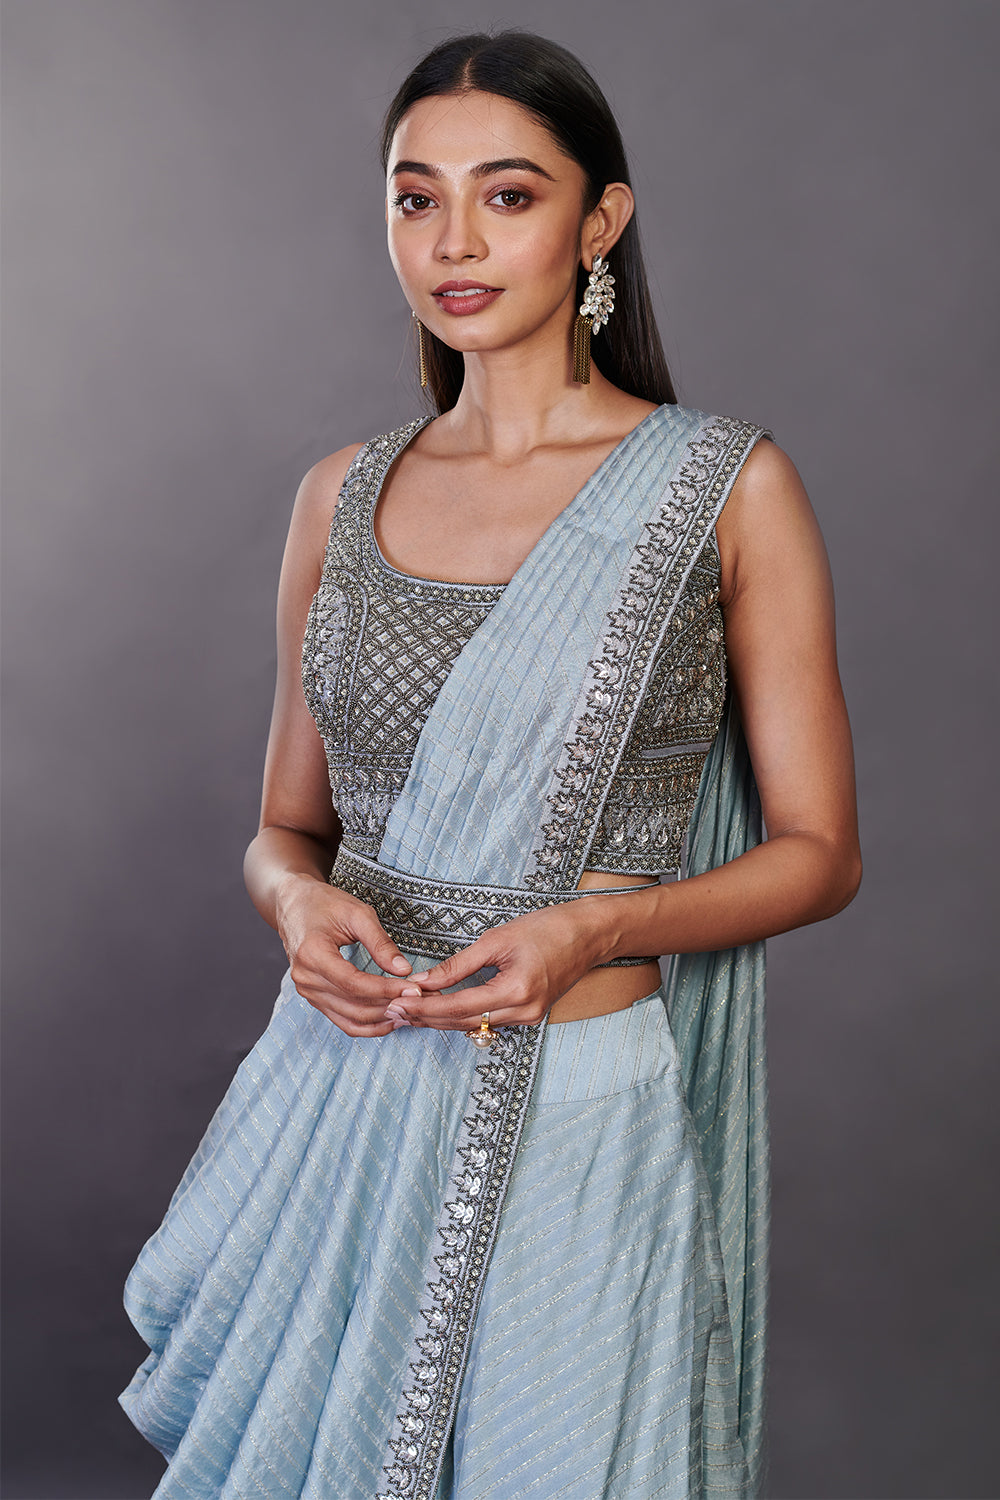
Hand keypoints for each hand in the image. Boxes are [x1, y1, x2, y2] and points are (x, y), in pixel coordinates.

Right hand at [276, 874, 418, 1036]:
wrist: (294, 905)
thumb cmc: (325, 903)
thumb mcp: (357, 913)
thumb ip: (380, 943)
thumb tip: (404, 970)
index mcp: (312, 954)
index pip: (354, 983)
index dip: (386, 989)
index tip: (414, 989)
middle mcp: (305, 978)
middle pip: (353, 1005)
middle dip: (390, 1005)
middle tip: (421, 1001)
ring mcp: (307, 991)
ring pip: (350, 1018)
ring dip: (382, 1019)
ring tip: (411, 1013)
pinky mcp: (314, 998)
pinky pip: (342, 1020)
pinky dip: (368, 1025)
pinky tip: (390, 1020)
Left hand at [383, 903, 601, 1031]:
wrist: (589, 934)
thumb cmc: (547, 927)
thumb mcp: (497, 939)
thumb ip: (458, 964)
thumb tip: (423, 980)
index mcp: (516, 991)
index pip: (458, 1006)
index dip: (425, 1007)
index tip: (397, 1001)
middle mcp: (523, 1012)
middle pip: (463, 1023)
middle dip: (427, 1018)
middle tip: (392, 1011)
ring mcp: (529, 1017)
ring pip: (474, 1026)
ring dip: (441, 1020)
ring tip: (408, 1012)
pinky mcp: (529, 1015)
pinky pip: (488, 1021)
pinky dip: (462, 1016)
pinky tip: (439, 1010)